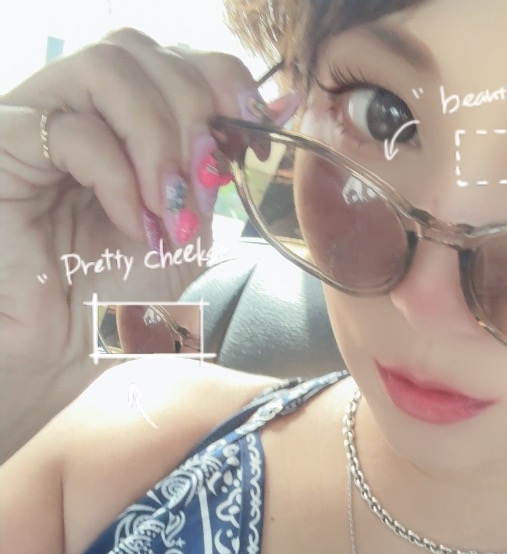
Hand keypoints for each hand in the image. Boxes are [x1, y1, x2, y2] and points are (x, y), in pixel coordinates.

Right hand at [0, 28, 283, 457]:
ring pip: (109, 69)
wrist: (61, 353)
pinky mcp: (6, 148)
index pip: (175, 58)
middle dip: (195, 119)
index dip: (225, 85)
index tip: (256, 141)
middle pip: (146, 52)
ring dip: (158, 142)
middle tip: (204, 194)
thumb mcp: (190, 229)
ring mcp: (39, 121)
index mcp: (122, 121)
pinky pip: (73, 129)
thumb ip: (224, 167)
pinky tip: (130, 224)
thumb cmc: (118, 297)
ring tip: (168, 211)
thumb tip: (284, 102)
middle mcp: (78, 107)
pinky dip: (119, 177)